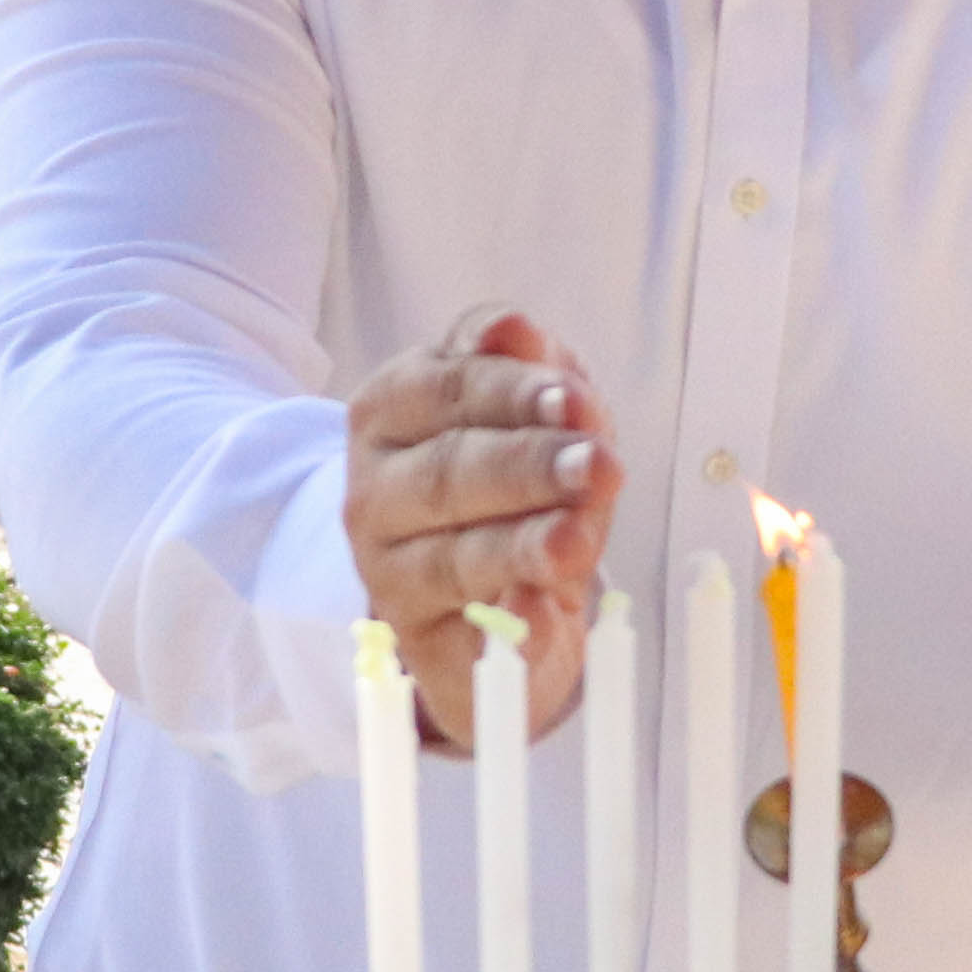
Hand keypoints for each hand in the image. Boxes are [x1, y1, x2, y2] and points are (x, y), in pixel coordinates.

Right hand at [345, 304, 617, 754]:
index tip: (576, 399)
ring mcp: (389, 571)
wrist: (468, 585)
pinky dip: (510, 626)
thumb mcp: (519, 407)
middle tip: (598, 466)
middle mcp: (374, 490)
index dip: (515, 392)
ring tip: (577, 540)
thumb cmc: (500, 475)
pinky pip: (467, 637)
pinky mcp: (419, 640)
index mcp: (390, 409)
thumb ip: (523, 368)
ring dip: (522, 546)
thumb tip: (516, 331)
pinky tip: (544, 613)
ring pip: (455, 557)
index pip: (448, 387)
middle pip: (449, 470)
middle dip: (529, 466)